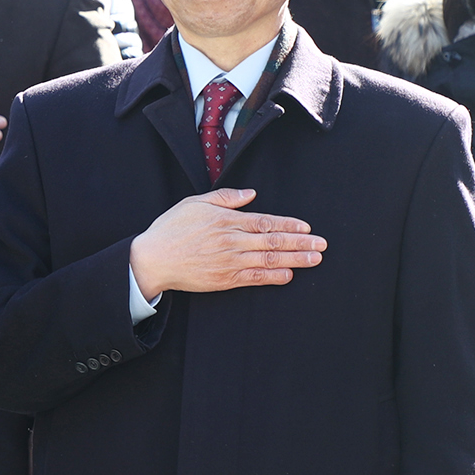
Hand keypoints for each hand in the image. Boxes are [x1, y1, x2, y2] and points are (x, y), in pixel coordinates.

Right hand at [127, 189, 325, 297]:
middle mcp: (232, 241)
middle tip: (322, 245)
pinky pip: (255, 278)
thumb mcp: (194, 203)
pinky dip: (274, 277)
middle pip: (274, 242)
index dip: (289, 225)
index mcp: (226, 220)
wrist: (152, 259)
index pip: (265, 222)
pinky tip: (289, 275)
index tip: (306, 227)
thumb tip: (250, 194)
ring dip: (296, 260)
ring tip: (315, 259)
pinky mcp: (224, 279)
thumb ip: (225, 198)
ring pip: (270, 260)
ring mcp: (229, 262)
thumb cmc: (171, 229)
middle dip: (301, 243)